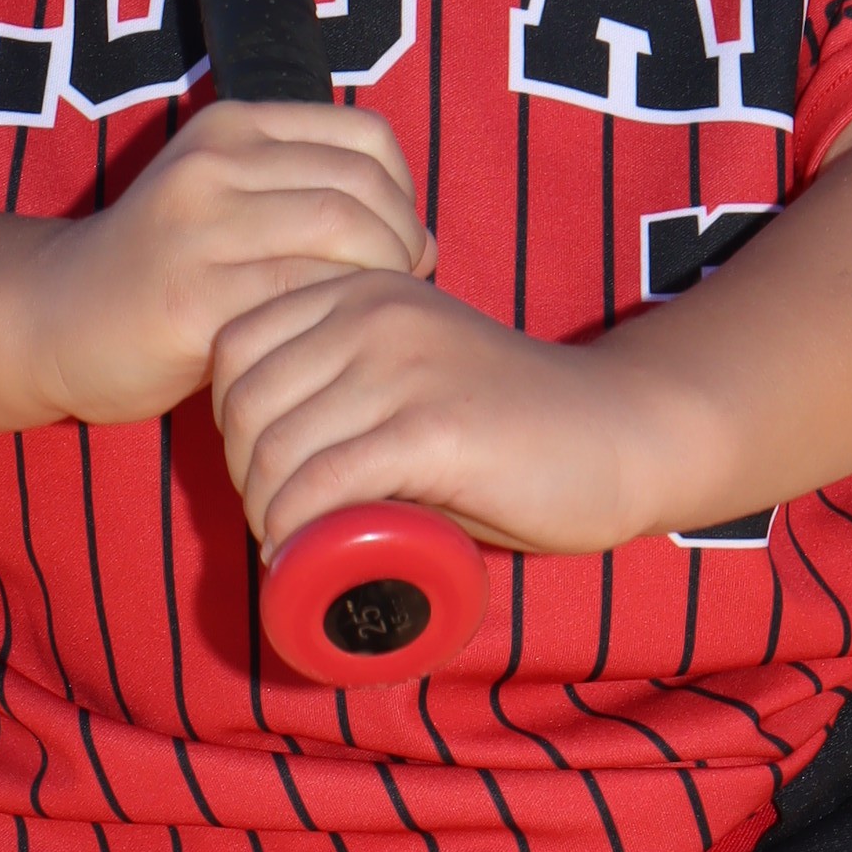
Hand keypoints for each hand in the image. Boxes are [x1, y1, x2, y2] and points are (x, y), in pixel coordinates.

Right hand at [20, 98, 428, 430]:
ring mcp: (200, 226)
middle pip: (363, 189)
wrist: (52, 318)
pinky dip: (334, 323)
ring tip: (367, 321)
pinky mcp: (192, 297)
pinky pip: (301, 298)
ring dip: (379, 285)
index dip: (405, 195)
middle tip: (399, 293)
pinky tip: (326, 349)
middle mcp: (215, 162)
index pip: (368, 138)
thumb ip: (313, 201)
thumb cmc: (165, 271)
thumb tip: (425, 241)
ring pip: (342, 236)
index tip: (401, 245)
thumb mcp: (230, 202)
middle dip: (403, 246)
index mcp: (232, 126)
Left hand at [210, 272, 690, 561]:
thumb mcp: (414, 377)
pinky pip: (324, 483)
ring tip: (297, 550)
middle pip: (246, 404)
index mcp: (361, 291)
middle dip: (244, 478)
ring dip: (268, 516)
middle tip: (281, 527)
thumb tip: (256, 462)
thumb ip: (345, 391)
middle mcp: (373, 314)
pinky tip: (308, 560)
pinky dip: (299, 533)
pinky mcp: (433, 428)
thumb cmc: (512, 428)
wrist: (623, 434)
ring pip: (277, 450)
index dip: (229, 423)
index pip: (236, 348)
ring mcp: (403, 367)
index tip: (266, 476)